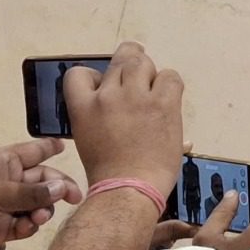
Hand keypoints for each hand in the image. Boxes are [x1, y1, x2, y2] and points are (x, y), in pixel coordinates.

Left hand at [0, 138, 82, 249]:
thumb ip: (33, 192)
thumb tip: (63, 187)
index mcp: (2, 162)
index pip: (32, 152)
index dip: (49, 149)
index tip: (65, 147)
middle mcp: (4, 181)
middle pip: (40, 181)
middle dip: (57, 188)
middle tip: (74, 198)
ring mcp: (2, 205)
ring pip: (35, 205)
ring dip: (42, 211)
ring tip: (38, 218)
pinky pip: (23, 224)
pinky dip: (28, 227)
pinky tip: (25, 228)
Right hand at [62, 42, 182, 192]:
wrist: (129, 189)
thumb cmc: (110, 173)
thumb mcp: (87, 138)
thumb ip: (97, 115)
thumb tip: (115, 99)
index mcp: (83, 107)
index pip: (79, 73)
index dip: (95, 76)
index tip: (105, 85)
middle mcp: (107, 96)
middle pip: (120, 60)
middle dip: (130, 63)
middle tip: (139, 73)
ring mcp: (135, 98)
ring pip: (143, 63)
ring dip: (150, 72)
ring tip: (154, 89)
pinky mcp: (162, 104)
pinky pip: (170, 77)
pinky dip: (170, 84)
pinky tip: (168, 99)